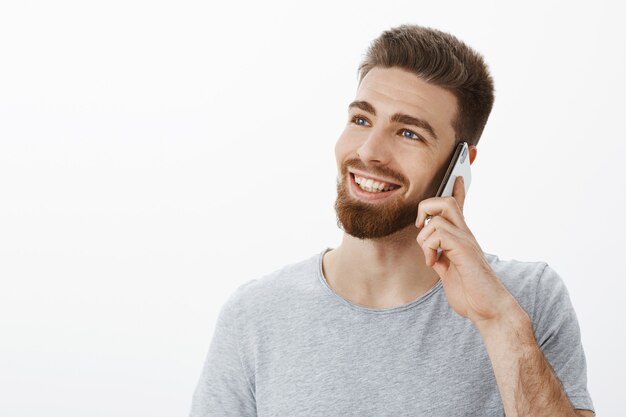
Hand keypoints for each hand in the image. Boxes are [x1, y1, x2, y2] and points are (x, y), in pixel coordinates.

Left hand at [415, 176, 520, 325]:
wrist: (489, 309)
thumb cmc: (471, 293)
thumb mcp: (449, 273)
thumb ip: (441, 259)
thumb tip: (432, 255)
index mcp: (462, 239)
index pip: (459, 208)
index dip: (458, 190)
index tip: (457, 176)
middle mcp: (465, 235)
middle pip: (446, 201)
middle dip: (426, 207)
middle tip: (420, 227)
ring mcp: (466, 241)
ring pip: (436, 217)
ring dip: (424, 238)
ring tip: (431, 258)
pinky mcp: (464, 250)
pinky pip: (438, 233)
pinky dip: (428, 247)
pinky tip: (434, 263)